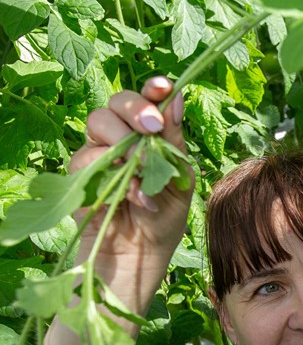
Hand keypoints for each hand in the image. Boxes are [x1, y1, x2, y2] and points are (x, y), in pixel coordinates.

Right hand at [70, 77, 191, 263]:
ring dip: (124, 142)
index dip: (153, 88)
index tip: (163, 88)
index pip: (148, 100)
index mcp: (150, 135)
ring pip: (99, 121)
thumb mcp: (179, 178)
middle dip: (136, 109)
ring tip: (140, 168)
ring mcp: (99, 153)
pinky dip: (112, 173)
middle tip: (152, 128)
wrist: (140, 256)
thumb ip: (174, 141)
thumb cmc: (164, 218)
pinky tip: (131, 195)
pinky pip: (87, 156)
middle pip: (118, 101)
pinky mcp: (80, 173)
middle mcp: (122, 138)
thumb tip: (176, 99)